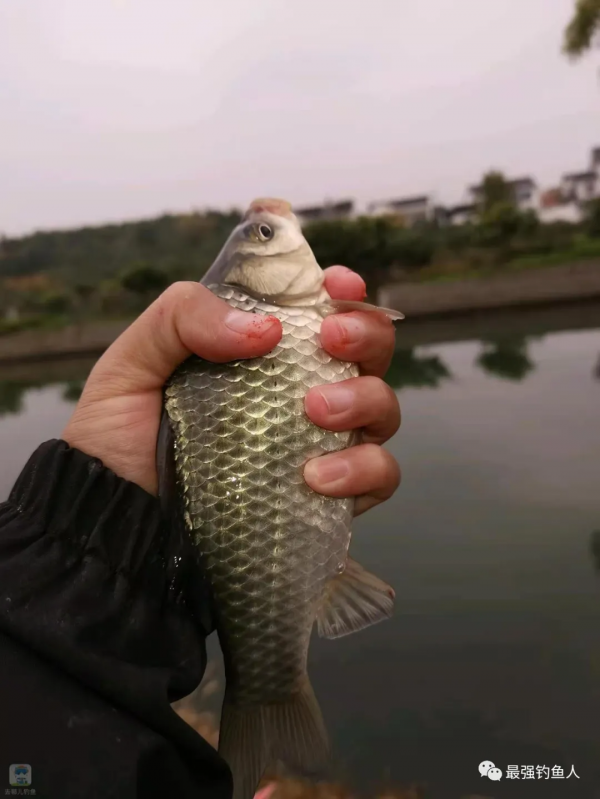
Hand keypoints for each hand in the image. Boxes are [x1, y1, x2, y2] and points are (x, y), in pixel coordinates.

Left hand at [62, 267, 400, 512]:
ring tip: (317, 411)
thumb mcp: (133, 361)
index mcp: (258, 350)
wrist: (114, 519)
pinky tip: (315, 477)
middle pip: (368, 350)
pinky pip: (379, 475)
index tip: (338, 285)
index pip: (316, 308)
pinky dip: (363, 470)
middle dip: (365, 334)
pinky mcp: (327, 495)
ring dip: (364, 399)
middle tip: (331, 340)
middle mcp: (296, 391)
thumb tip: (265, 329)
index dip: (340, 289)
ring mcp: (317, 442)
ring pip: (382, 408)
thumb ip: (184, 317)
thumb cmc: (119, 436)